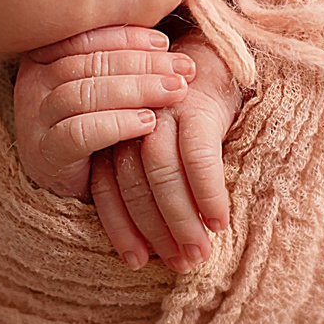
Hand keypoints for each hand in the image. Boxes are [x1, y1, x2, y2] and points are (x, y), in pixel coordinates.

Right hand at [14, 26, 198, 201]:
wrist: (76, 182)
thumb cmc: (99, 127)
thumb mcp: (107, 87)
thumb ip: (123, 60)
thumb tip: (165, 41)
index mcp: (44, 57)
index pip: (86, 37)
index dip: (129, 37)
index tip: (166, 43)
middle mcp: (33, 83)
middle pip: (89, 63)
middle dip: (143, 64)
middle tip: (182, 71)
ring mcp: (33, 119)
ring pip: (84, 94)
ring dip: (136, 90)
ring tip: (173, 92)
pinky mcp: (45, 154)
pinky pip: (80, 132)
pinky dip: (118, 124)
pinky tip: (148, 123)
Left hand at [89, 34, 243, 272]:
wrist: (216, 59)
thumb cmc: (187, 116)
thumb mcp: (155, 145)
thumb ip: (143, 181)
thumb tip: (153, 244)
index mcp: (112, 135)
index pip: (104, 189)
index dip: (119, 229)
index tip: (136, 262)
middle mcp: (129, 122)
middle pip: (132, 185)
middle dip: (157, 231)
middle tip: (182, 264)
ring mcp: (161, 112)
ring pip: (160, 174)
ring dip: (181, 218)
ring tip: (200, 251)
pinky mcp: (193, 107)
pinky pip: (197, 158)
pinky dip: (207, 193)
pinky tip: (219, 221)